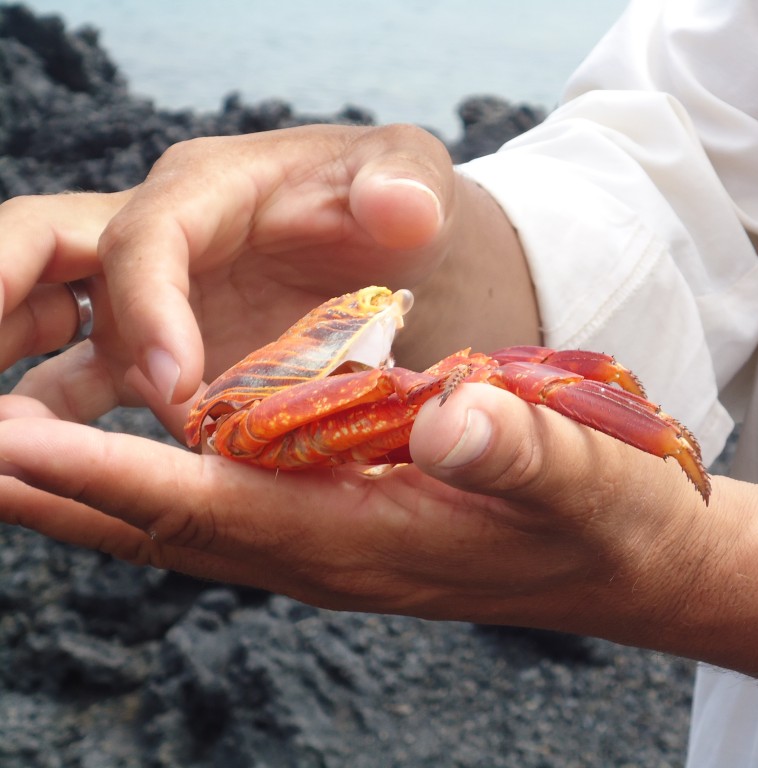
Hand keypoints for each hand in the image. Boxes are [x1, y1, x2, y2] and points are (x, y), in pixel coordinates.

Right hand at [0, 124, 536, 438]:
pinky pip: (74, 389)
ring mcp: (140, 303)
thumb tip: (397, 210)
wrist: (398, 257)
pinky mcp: (149, 356)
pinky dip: (44, 427)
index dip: (146, 310)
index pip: (144, 240)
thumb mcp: (413, 179)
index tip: (176, 389)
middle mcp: (150, 240)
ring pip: (33, 328)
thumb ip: (407, 184)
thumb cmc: (400, 208)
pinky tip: (23, 469)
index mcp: (205, 189)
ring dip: (3, 379)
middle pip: (32, 253)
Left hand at [0, 384, 697, 634]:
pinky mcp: (353, 533)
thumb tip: (452, 411)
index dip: (117, 474)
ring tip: (7, 459)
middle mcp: (337, 553)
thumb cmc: (618, 518)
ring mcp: (339, 549)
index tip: (11, 443)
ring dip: (92, 497)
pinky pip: (232, 515)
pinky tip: (127, 467)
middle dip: (62, 495)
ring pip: (190, 527)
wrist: (639, 566)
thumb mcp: (592, 477)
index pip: (225, 503)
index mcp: (381, 536)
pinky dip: (159, 491)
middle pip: (175, 528)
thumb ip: (526, 450)